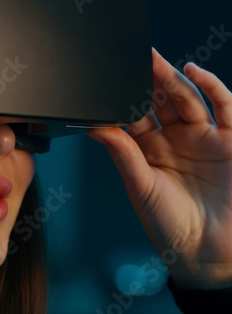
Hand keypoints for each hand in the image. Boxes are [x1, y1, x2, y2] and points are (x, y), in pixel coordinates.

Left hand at [87, 48, 231, 289]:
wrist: (208, 254)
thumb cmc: (170, 227)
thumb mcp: (141, 188)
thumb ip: (124, 155)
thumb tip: (96, 128)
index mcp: (149, 153)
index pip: (134, 118)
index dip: (123, 99)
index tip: (108, 80)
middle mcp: (175, 142)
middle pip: (159, 103)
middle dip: (146, 81)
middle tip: (130, 59)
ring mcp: (203, 139)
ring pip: (186, 100)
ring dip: (171, 80)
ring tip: (153, 61)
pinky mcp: (230, 140)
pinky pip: (224, 107)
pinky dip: (211, 87)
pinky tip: (192, 73)